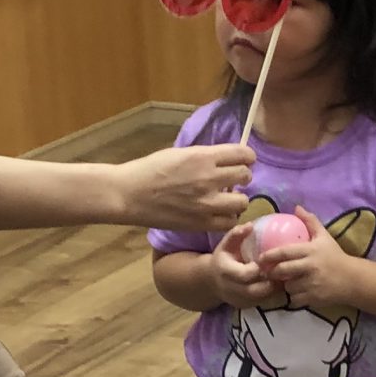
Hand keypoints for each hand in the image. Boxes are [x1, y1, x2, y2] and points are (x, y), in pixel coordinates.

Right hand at [125, 145, 256, 234]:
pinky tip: (218, 214)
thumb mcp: (180, 153)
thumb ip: (205, 157)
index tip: (243, 160)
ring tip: (226, 199)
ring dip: (237, 199)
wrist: (129, 194)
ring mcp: (207, 203)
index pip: (243, 153)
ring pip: (243, 201)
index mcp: (203, 156)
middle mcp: (209, 178)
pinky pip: (229, 222)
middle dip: (241, 176)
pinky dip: (227, 218)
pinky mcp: (201, 222)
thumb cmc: (150, 170)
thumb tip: (225, 161)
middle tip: (231, 180)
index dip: (246, 157)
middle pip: (246, 176)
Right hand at [210, 225, 278, 307]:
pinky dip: (272, 292)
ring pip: (262, 298)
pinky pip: (262, 301)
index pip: (245, 275)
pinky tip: (276, 282)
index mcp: (225, 272)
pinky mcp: (245, 306)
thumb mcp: (225, 244)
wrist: (212, 281)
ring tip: (281, 275)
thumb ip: (236, 234)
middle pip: (256, 290)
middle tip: (280, 269)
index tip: (264, 259)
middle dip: (270, 281)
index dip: (258, 268)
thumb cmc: (223, 258)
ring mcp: (239, 300)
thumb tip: (250, 225)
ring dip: (274, 287)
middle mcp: (231, 289)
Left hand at [253, 208, 361, 312]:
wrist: (352, 279)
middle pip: (282, 270)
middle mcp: (310, 267)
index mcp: (310, 251)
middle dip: (272, 272)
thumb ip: (310, 221)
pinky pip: (295, 299)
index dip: (269, 255)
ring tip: (288, 282)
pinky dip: (294, 297)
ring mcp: (312, 284)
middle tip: (268, 272)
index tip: (260, 257)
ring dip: (285, 285)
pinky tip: (298, 292)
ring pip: (288, 286)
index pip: (285, 252)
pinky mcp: (314, 298)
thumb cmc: (335, 256)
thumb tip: (296, 207)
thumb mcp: (324, 237)